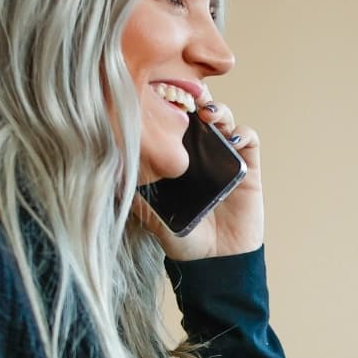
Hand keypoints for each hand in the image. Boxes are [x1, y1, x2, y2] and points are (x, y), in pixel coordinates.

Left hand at [135, 92, 263, 260]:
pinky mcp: (248, 168)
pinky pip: (249, 139)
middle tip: (184, 96)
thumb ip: (135, 197)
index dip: (168, 106)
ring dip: (218, 110)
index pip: (173, 123)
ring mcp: (225, 158)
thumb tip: (108, 176)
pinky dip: (243, 131)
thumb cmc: (184, 240)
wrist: (216, 261)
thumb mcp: (152, 217)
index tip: (158, 97)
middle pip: (198, 114)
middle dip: (193, 99)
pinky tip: (232, 138)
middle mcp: (200, 154)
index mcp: (177, 160)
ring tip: (209, 114)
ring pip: (224, 120)